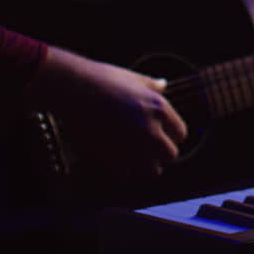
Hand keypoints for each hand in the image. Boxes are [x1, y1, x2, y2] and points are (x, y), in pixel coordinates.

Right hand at [28, 46, 187, 179]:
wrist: (73, 89)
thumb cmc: (102, 79)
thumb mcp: (133, 78)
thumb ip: (151, 86)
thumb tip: (163, 84)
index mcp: (159, 108)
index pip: (180, 133)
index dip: (170, 135)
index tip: (159, 133)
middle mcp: (150, 129)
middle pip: (171, 154)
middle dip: (160, 152)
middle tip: (146, 147)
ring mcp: (132, 146)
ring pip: (154, 170)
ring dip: (146, 165)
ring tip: (134, 156)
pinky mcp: (113, 157)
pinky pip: (129, 175)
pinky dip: (125, 170)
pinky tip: (116, 159)